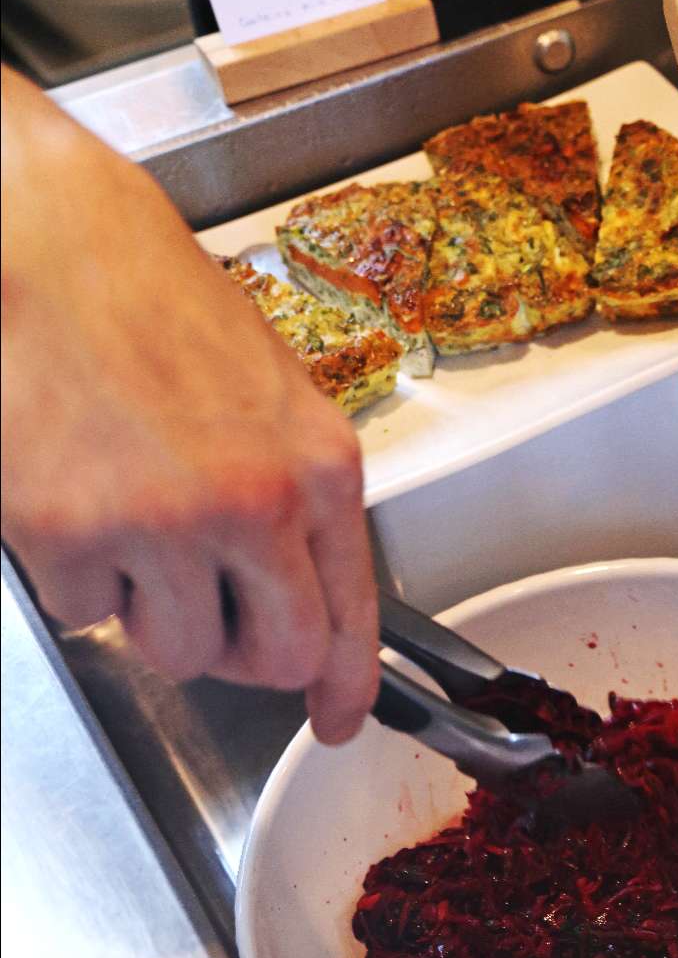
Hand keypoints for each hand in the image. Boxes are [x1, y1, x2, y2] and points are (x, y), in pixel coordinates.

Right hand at [1, 67, 377, 743]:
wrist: (45, 240)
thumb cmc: (152, 299)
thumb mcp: (269, 393)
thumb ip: (294, 495)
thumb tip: (297, 586)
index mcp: (320, 466)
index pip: (352, 613)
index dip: (346, 683)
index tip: (338, 717)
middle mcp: (255, 505)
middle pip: (272, 660)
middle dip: (240, 657)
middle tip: (211, 619)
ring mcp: (161, 526)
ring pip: (172, 650)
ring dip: (149, 612)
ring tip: (131, 526)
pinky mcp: (68, 535)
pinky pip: (83, 613)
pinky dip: (75, 577)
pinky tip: (73, 499)